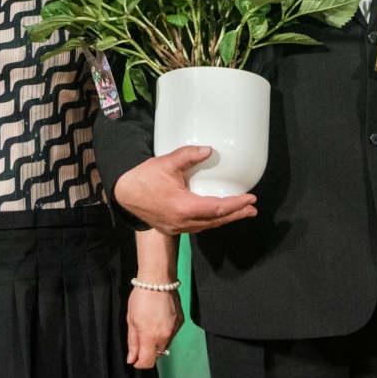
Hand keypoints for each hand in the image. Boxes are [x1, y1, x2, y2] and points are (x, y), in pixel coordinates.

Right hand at [111, 145, 258, 235]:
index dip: (236, 205)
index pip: (217, 208)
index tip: (250, 199)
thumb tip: (209, 150)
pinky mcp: (172, 227)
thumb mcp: (167, 162)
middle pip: (216, 220)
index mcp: (183, 207)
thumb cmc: (144, 177)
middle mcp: (182, 222)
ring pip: (207, 225)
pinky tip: (218, 215)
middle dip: (236, 214)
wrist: (124, 193)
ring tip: (241, 212)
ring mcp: (177, 227)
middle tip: (252, 209)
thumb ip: (188, 155)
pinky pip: (198, 226)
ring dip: (225, 219)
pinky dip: (211, 221)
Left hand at [127, 285, 184, 368]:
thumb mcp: (131, 320)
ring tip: (150, 327)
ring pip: (165, 345)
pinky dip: (165, 333)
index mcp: (150, 337)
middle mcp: (165, 336)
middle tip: (140, 340)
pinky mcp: (181, 322)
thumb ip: (132, 342)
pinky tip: (159, 321)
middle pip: (156, 355)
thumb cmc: (141, 298)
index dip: (139, 364)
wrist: (158, 280)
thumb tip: (132, 359)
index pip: (147, 362)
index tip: (134, 359)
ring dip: (156, 343)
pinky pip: (171, 335)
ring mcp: (174, 330)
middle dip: (147, 352)